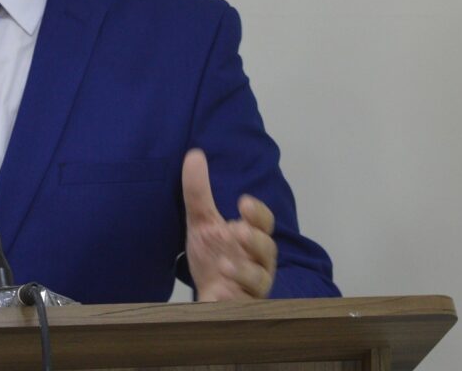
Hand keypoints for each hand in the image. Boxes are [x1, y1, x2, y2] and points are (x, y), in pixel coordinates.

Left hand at [182, 148, 276, 299]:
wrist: (209, 294)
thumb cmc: (213, 254)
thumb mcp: (201, 222)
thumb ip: (199, 192)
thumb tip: (194, 154)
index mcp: (251, 237)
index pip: (264, 223)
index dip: (257, 213)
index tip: (243, 202)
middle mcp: (258, 261)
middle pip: (267, 250)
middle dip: (255, 241)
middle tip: (238, 231)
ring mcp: (252, 287)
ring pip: (259, 280)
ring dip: (243, 272)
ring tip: (224, 264)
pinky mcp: (242, 308)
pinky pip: (243, 307)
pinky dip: (230, 302)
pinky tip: (217, 295)